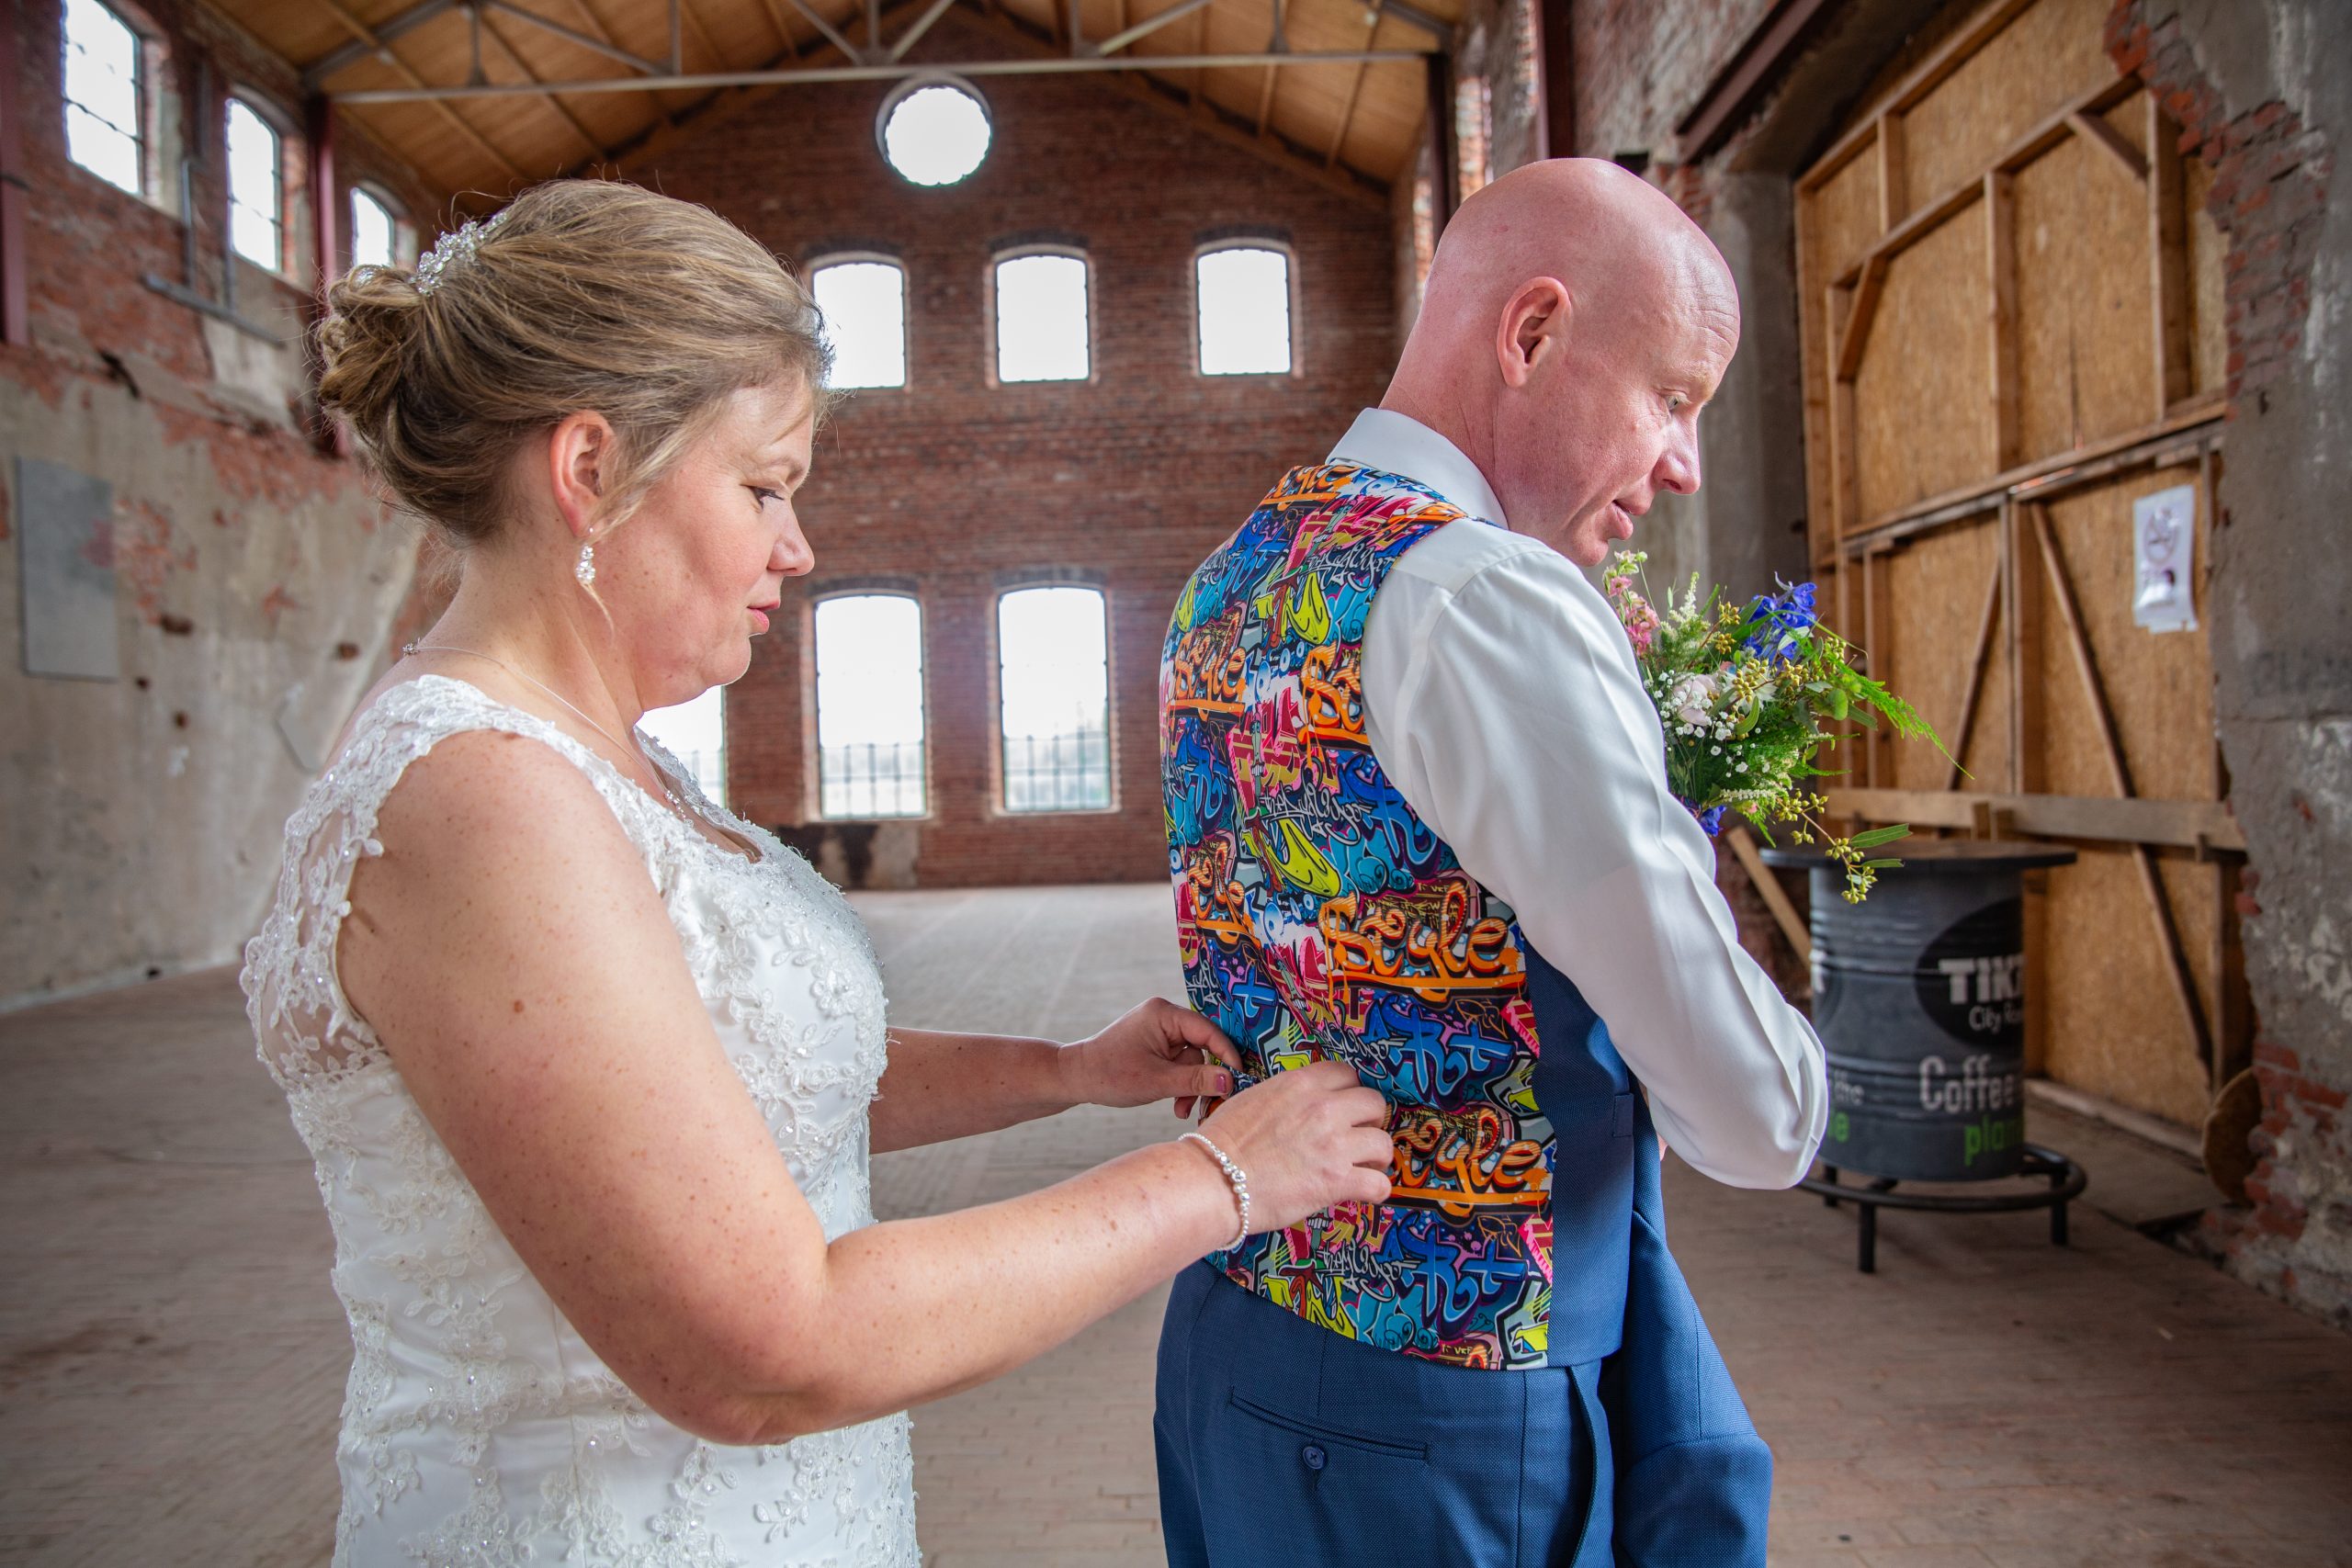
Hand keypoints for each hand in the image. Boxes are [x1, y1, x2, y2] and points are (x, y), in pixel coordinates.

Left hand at [1063, 997, 1241, 1117]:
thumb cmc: (1110, 1075)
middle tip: (1205, 1104)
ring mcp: (1159, 1030)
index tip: (1239, 1079)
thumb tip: (1230, 1080)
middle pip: (1201, 1047)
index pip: (1208, 1031)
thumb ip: (1196, 1080)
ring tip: (1178, 1109)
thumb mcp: (1157, 1081)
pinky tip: (1172, 1102)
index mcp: (1164, 1014)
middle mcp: (1164, 1016)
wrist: (1076, 1078)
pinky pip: (1178, 1063)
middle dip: (1200, 1078)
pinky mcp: (1155, 1044)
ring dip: (1187, 1086)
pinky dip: (1178, 1082)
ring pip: (1191, 1060)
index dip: (1226, 1055)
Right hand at [1195, 1059, 1392, 1232]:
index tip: (1348, 1109)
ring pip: (1383, 1143)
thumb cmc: (1222, 1145)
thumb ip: (1287, 1099)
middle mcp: (1323, 1108)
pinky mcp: (1337, 1180)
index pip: (1348, 1074)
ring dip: (1376, 1157)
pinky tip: (1365, 1193)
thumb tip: (1299, 1112)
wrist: (1212, 1179)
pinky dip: (1376, 1191)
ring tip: (1364, 1168)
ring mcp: (1334, 1143)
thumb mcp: (1255, 1100)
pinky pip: (1379, 1184)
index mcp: (1301, 1084)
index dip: (1350, 1094)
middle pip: (1374, 1103)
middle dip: (1370, 1121)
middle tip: (1358, 1138)